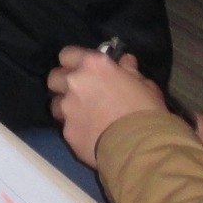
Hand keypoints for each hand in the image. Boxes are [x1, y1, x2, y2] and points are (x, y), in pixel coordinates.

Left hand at [47, 45, 167, 165]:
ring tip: (83, 116)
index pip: (67, 54)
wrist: (141, 148)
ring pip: (56, 103)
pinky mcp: (66, 132)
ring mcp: (67, 108)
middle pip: (55, 78)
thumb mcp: (146, 86)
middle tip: (81, 93)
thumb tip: (125, 62)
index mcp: (93, 65)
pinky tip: (89, 135)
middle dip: (64, 84)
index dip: (73, 63)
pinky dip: (74, 129)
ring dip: (66, 107)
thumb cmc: (147, 111)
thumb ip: (130, 72)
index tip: (83, 70)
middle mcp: (74, 82)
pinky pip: (65, 127)